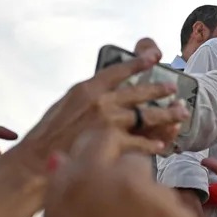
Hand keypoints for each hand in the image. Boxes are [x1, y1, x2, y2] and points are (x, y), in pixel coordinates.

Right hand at [14, 50, 188, 174]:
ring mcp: (108, 121)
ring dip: (166, 115)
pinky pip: (140, 142)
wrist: (36, 160)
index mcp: (87, 89)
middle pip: (138, 92)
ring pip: (146, 116)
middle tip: (172, 89)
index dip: (138, 62)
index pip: (117, 71)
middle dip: (159, 90)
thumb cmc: (47, 136)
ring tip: (179, 114)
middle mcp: (100, 101)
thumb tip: (102, 94)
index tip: (153, 55)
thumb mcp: (64, 106)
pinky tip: (162, 145)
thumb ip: (86, 99)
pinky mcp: (112, 142)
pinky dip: (152, 144)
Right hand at [32, 126, 196, 216]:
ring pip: (160, 191)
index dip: (104, 157)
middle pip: (136, 164)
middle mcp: (123, 179)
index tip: (106, 175)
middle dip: (130, 183)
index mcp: (82, 174)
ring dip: (151, 208)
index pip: (101, 139)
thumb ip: (64, 185)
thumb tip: (63, 158)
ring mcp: (156, 200)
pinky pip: (178, 214)